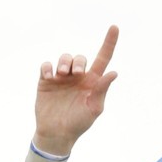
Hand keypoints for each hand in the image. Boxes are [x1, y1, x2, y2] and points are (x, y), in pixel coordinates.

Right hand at [33, 24, 118, 158]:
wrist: (56, 134)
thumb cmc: (78, 124)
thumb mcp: (94, 109)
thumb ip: (102, 90)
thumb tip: (114, 73)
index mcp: (92, 82)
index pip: (102, 58)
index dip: (109, 43)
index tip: (115, 27)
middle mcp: (77, 77)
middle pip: (80, 58)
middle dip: (78, 62)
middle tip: (76, 74)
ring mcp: (61, 78)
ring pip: (64, 58)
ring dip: (64, 63)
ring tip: (62, 75)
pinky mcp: (46, 81)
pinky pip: (46, 65)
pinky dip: (48, 67)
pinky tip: (50, 77)